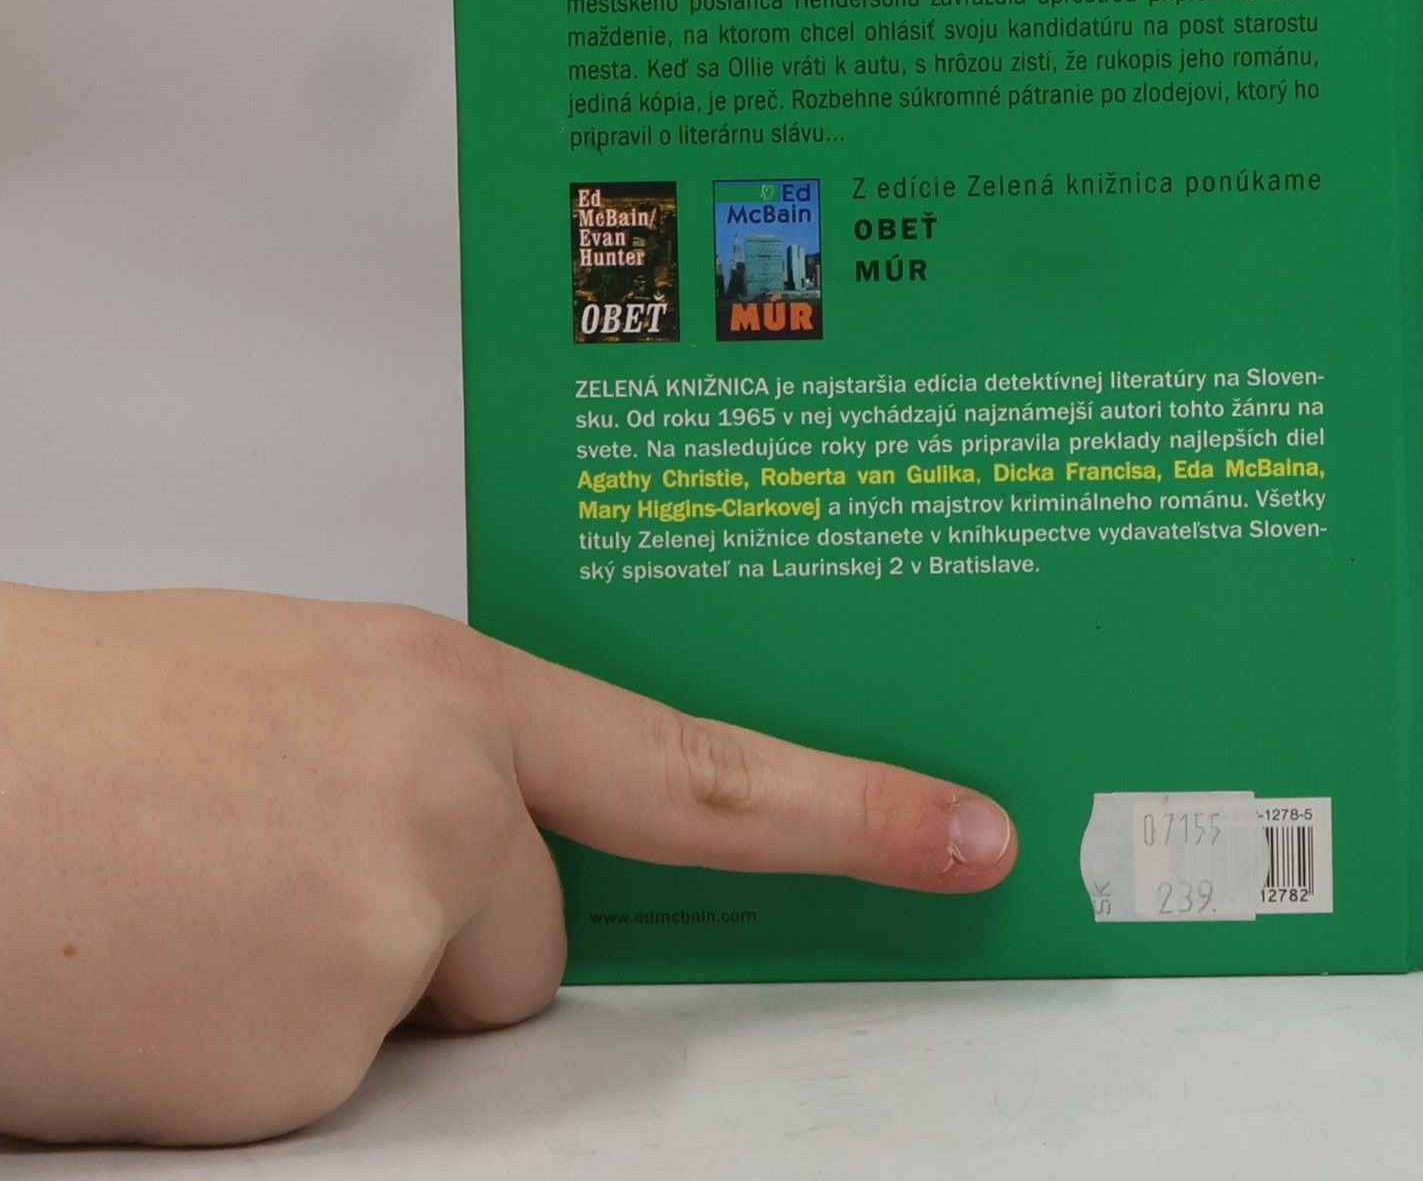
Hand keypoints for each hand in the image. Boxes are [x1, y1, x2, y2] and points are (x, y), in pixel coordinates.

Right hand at [0, 581, 1017, 1144]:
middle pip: (532, 936)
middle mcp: (449, 794)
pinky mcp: (309, 1056)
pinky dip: (242, 1068)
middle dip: (430, 940)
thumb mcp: (292, 687)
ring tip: (182, 913)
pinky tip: (152, 984)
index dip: (850, 813)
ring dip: (320, 1000)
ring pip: (418, 1021)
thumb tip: (489, 846)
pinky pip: (322, 1097)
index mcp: (448, 688)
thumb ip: (426, 754)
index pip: (699, 767)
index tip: (972, 841)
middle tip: (255, 872)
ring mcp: (387, 924)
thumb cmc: (74, 725)